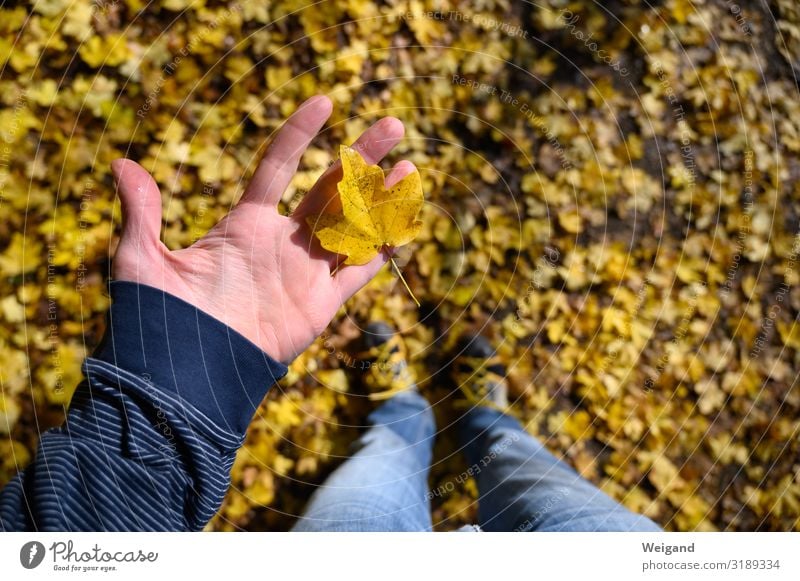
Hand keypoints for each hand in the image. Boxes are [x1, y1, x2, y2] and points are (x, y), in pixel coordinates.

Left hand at [111, 95, 415, 362]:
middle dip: (363, 157)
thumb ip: (142, 213)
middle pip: (332, 188)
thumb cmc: (162, 317)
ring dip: (382, 197)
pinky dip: (383, 249)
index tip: (324, 102)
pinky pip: (359, 271)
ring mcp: (305, 271)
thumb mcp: (142, 260)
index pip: (279, 166)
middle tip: (393, 124)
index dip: (300, 133)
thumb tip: (122, 165)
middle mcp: (282, 241)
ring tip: (410, 166)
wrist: (188, 373)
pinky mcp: (321, 304)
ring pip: (354, 225)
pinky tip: (406, 223)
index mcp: (245, 223)